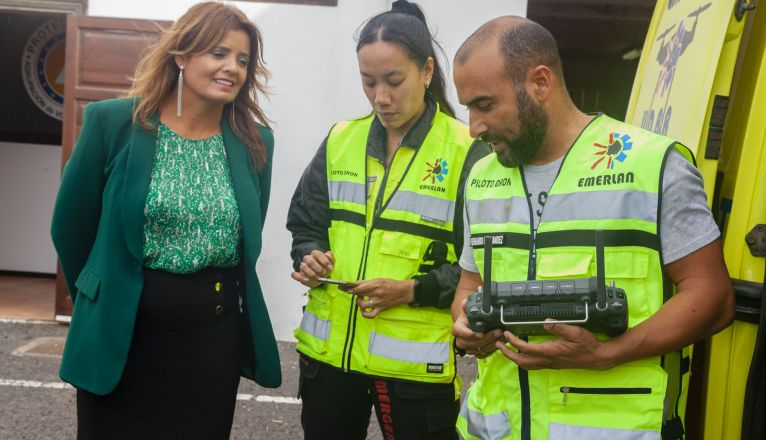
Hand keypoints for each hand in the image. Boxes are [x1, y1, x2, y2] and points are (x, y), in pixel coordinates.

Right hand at [291, 250, 334, 287]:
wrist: (319, 275)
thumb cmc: (325, 268)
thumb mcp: (330, 262)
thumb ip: (330, 258)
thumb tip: (328, 254)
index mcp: (315, 254)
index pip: (317, 254)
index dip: (324, 261)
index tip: (330, 268)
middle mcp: (308, 259)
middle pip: (309, 260)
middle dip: (317, 268)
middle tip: (323, 273)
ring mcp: (303, 267)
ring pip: (303, 267)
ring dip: (311, 273)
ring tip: (317, 278)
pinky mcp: (299, 275)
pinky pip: (295, 275)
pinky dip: (299, 277)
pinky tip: (307, 280)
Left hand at [346, 278, 414, 318]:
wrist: (403, 292)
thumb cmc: (390, 284)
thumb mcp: (379, 279)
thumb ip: (367, 282)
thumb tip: (356, 283)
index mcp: (376, 284)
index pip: (361, 287)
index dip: (352, 289)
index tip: (347, 289)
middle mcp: (377, 294)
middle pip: (360, 295)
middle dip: (355, 294)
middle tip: (356, 292)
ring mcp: (378, 302)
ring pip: (363, 305)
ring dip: (359, 302)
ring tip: (361, 299)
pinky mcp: (381, 309)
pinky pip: (370, 315)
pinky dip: (364, 314)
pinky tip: (363, 310)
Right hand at [451, 299, 503, 357]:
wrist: (474, 321)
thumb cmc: (471, 313)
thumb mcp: (469, 305)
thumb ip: (468, 303)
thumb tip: (469, 301)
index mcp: (457, 327)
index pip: (458, 331)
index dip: (469, 334)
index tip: (480, 334)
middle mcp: (460, 339)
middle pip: (469, 344)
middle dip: (485, 339)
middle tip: (498, 332)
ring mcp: (468, 347)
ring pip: (477, 350)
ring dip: (491, 345)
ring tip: (502, 336)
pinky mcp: (476, 352)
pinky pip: (483, 354)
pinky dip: (492, 349)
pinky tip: (501, 342)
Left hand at [495, 320, 610, 369]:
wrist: (598, 357)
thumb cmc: (587, 344)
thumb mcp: (575, 331)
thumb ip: (559, 327)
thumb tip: (546, 321)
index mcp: (550, 351)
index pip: (526, 348)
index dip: (513, 341)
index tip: (506, 334)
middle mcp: (548, 360)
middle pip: (521, 361)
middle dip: (507, 354)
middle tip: (498, 345)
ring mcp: (550, 364)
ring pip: (527, 365)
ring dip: (514, 358)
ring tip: (506, 350)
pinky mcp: (553, 364)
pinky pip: (534, 365)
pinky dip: (524, 360)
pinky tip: (523, 353)